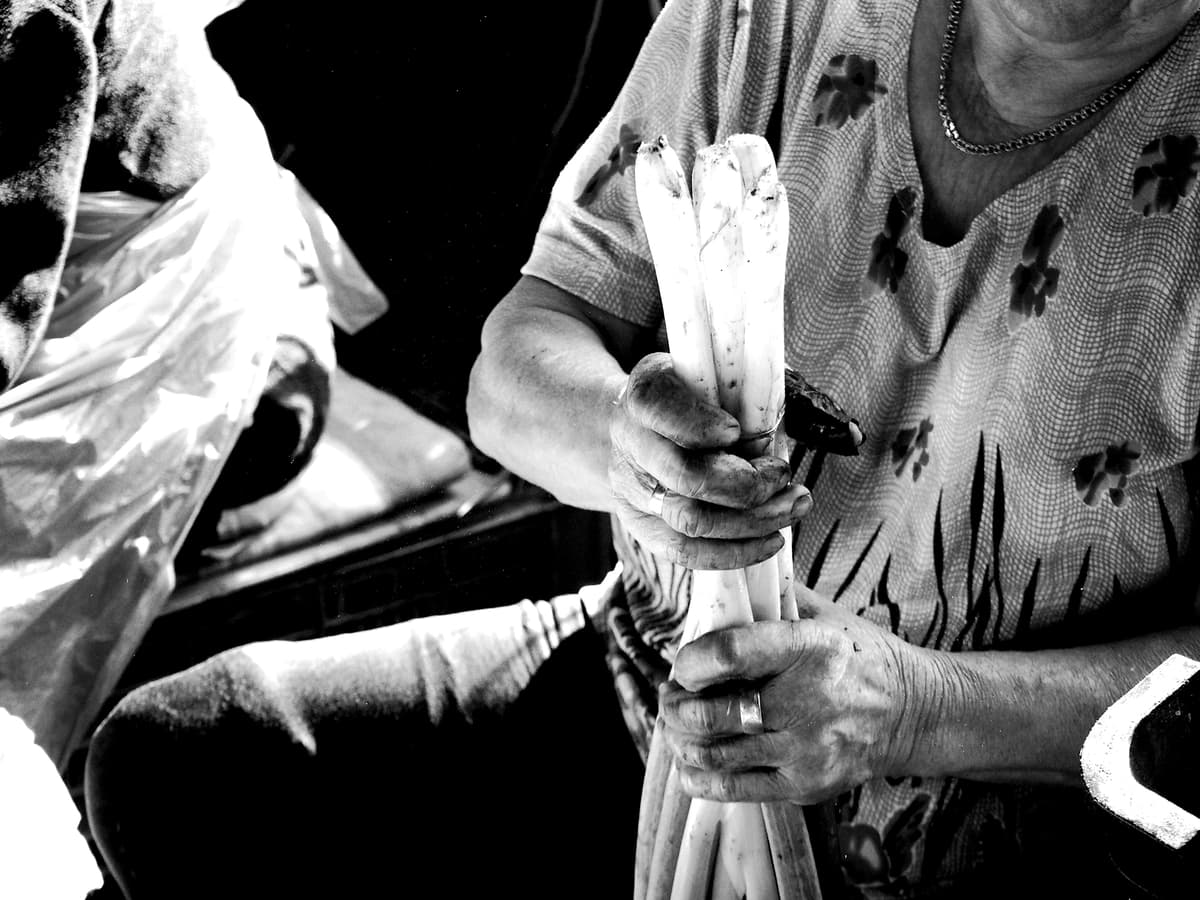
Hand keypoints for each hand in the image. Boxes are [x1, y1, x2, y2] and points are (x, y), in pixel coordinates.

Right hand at [608, 353, 811, 569]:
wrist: (635, 427)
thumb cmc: (693, 397)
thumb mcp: (716, 376)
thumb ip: (764, 390)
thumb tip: (850, 432)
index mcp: (643, 394)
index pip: (659, 408)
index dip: (699, 424)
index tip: (736, 432)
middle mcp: (631, 444)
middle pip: (684, 475)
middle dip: (746, 483)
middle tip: (784, 475)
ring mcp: (633, 491)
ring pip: (691, 520)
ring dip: (753, 520)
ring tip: (794, 506)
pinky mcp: (643, 527)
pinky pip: (686, 553)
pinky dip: (735, 552)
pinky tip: (772, 539)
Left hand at [658, 589, 931, 802]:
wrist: (913, 713)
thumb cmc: (859, 658)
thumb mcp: (824, 616)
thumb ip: (771, 600)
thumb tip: (716, 590)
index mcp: (811, 648)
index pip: (731, 654)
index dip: (690, 661)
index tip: (681, 664)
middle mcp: (808, 702)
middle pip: (713, 714)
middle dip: (674, 705)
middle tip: (671, 696)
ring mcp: (806, 750)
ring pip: (714, 754)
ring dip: (679, 739)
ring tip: (676, 724)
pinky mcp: (804, 786)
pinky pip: (732, 788)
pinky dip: (697, 775)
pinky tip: (691, 758)